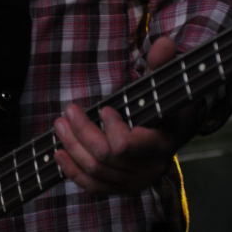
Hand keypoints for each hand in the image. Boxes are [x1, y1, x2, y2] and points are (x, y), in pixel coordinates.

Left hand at [53, 37, 201, 196]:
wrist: (172, 133)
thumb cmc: (165, 104)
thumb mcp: (166, 84)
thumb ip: (162, 64)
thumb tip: (162, 41)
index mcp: (162, 143)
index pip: (126, 145)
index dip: (111, 129)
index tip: (103, 108)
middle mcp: (150, 168)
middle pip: (105, 157)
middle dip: (82, 132)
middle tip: (68, 111)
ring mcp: (135, 183)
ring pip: (95, 171)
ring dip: (72, 147)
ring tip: (59, 124)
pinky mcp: (121, 189)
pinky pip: (93, 187)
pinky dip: (73, 171)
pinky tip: (58, 153)